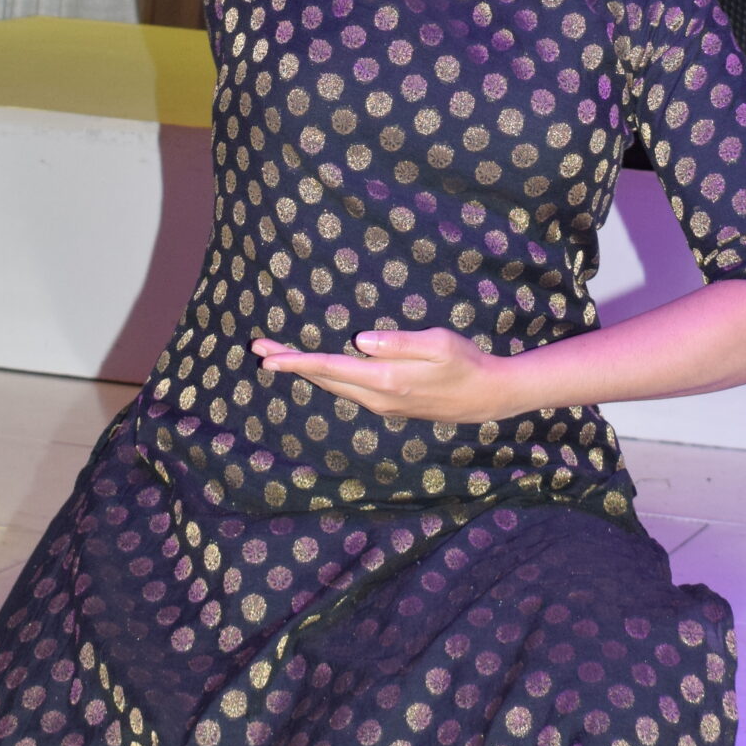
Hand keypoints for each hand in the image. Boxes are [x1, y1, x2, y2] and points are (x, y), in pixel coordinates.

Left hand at [249, 324, 527, 424]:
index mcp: (386, 379)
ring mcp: (381, 405)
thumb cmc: (465, 362)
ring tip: (279, 357)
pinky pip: (346, 390)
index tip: (268, 357)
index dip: (297, 361)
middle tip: (259, 349)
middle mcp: (378, 397)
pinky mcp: (388, 405)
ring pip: (333, 387)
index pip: (331, 368)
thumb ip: (398, 342)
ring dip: (305, 372)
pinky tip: (317, 369)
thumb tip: (360, 340)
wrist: (486, 396)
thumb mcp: (437, 343)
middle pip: (324, 379)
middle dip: (290, 364)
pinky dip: (325, 377)